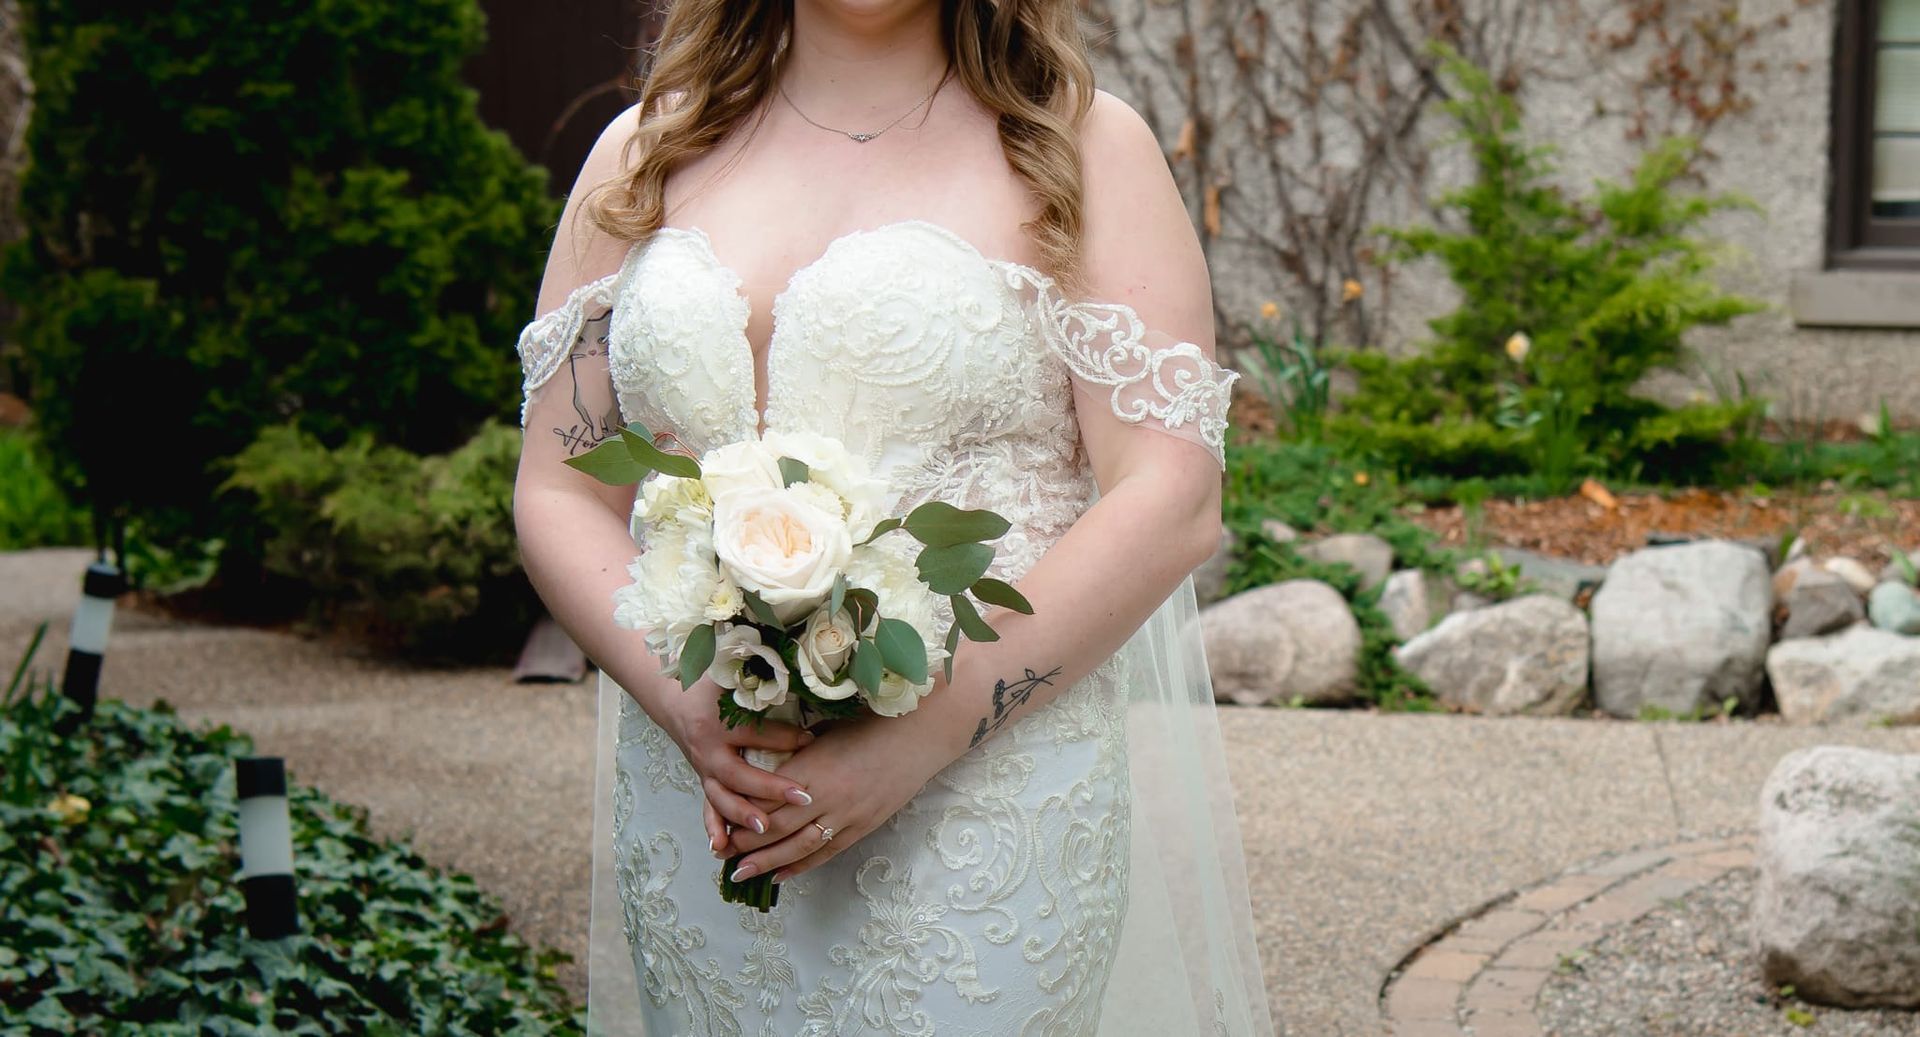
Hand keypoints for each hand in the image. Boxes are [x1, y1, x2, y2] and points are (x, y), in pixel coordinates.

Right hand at [642, 676, 816, 857]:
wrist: (673, 697)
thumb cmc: (710, 684)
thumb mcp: (732, 675)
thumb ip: (761, 681)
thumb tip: (804, 682)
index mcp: (718, 721)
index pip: (755, 733)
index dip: (786, 737)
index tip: (813, 740)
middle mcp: (708, 748)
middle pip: (738, 774)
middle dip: (770, 789)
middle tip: (802, 797)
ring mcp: (703, 768)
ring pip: (721, 798)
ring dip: (742, 816)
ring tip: (766, 828)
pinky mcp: (704, 780)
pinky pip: (708, 808)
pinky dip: (714, 828)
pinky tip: (722, 848)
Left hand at [719, 713, 946, 884]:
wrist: (918, 735)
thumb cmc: (869, 725)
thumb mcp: (825, 734)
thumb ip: (798, 756)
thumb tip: (769, 769)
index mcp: (809, 768)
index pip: (764, 801)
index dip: (738, 817)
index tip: (718, 826)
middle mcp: (824, 796)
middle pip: (775, 828)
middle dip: (745, 845)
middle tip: (721, 857)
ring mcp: (845, 815)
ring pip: (799, 847)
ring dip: (769, 863)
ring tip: (742, 875)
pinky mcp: (863, 826)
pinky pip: (827, 852)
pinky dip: (802, 865)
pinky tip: (781, 875)